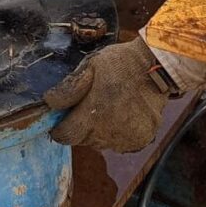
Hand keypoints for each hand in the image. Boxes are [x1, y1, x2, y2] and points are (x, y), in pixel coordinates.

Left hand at [44, 37, 169, 151]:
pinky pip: (120, 142)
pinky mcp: (141, 140)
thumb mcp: (90, 66)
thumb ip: (70, 88)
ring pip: (100, 143)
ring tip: (106, 107)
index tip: (60, 120)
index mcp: (93, 114)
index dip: (59, 129)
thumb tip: (49, 102)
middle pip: (82, 140)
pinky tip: (120, 114)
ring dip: (97, 131)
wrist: (156, 67)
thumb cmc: (119, 63)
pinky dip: (116, 132)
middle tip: (86, 106)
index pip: (66, 136)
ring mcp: (127, 138)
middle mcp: (109, 132)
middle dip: (79, 126)